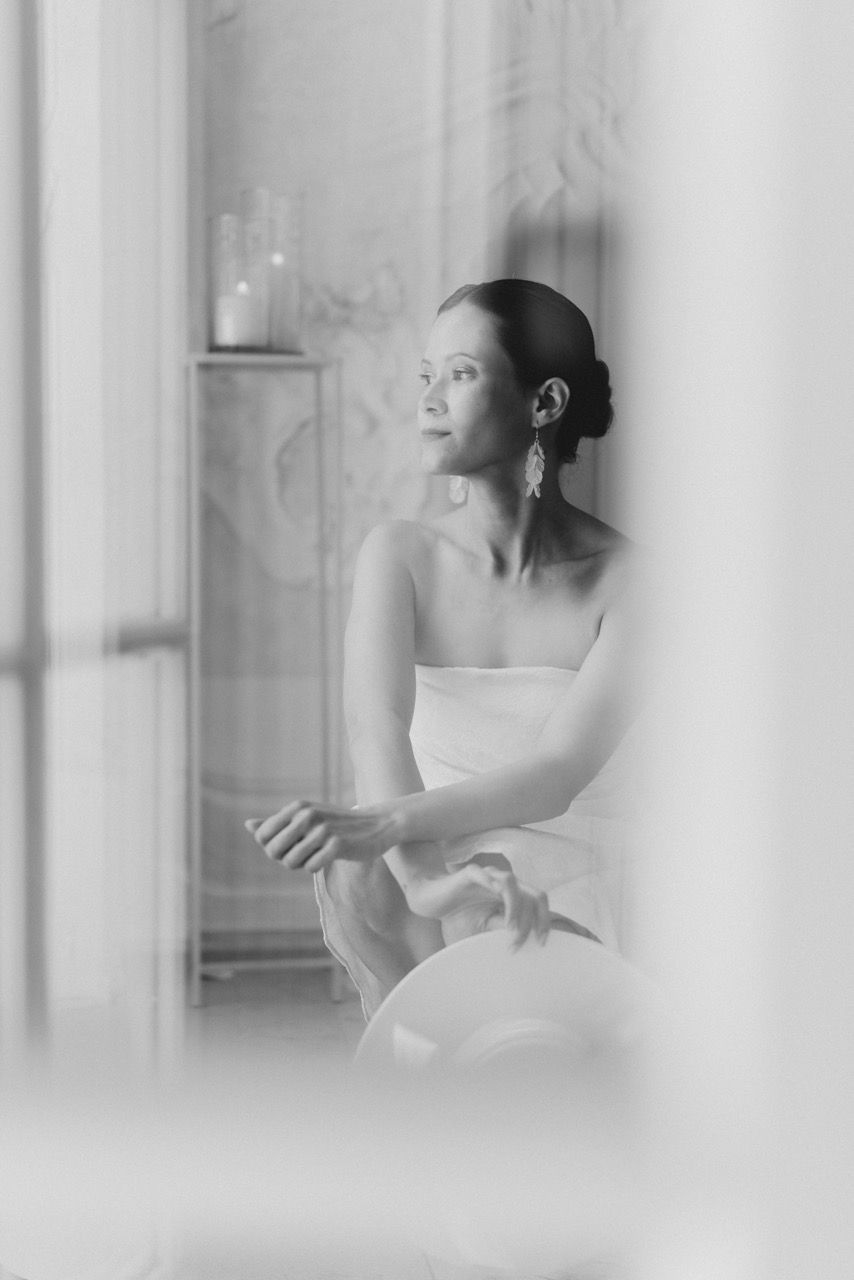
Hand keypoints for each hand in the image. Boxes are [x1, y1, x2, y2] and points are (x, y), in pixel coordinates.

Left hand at [245, 799, 395, 872]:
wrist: (377, 824)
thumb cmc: (337, 824)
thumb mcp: (306, 818)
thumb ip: (277, 823)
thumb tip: (248, 825)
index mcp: (297, 807)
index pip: (262, 837)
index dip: (272, 848)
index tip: (290, 846)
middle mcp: (307, 814)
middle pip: (273, 851)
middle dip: (285, 859)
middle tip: (304, 854)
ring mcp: (322, 829)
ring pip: (290, 862)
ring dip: (301, 864)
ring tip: (317, 855)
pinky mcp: (337, 844)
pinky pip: (310, 867)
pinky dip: (316, 867)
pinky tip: (328, 858)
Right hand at [468, 864, 550, 949]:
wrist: (432, 901)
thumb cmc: (460, 915)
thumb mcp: (487, 927)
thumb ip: (505, 928)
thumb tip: (526, 940)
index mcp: (513, 894)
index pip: (538, 902)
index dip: (544, 921)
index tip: (541, 942)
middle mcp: (504, 882)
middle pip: (533, 893)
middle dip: (534, 919)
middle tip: (524, 940)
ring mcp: (488, 875)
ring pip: (511, 882)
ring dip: (515, 907)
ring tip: (510, 929)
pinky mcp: (469, 874)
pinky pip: (483, 874)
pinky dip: (491, 883)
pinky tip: (494, 896)